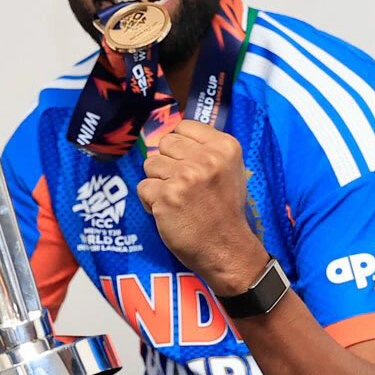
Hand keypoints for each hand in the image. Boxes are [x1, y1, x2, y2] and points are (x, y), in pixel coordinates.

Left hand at [137, 121, 267, 294]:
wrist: (226, 248)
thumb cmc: (224, 211)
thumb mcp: (230, 171)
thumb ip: (206, 150)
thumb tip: (173, 136)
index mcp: (224, 147)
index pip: (183, 127)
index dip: (180, 147)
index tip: (187, 165)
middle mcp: (206, 158)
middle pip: (165, 144)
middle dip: (167, 164)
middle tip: (182, 186)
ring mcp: (186, 177)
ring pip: (150, 165)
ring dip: (158, 183)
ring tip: (177, 201)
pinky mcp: (168, 196)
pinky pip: (144, 188)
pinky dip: (151, 202)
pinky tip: (169, 213)